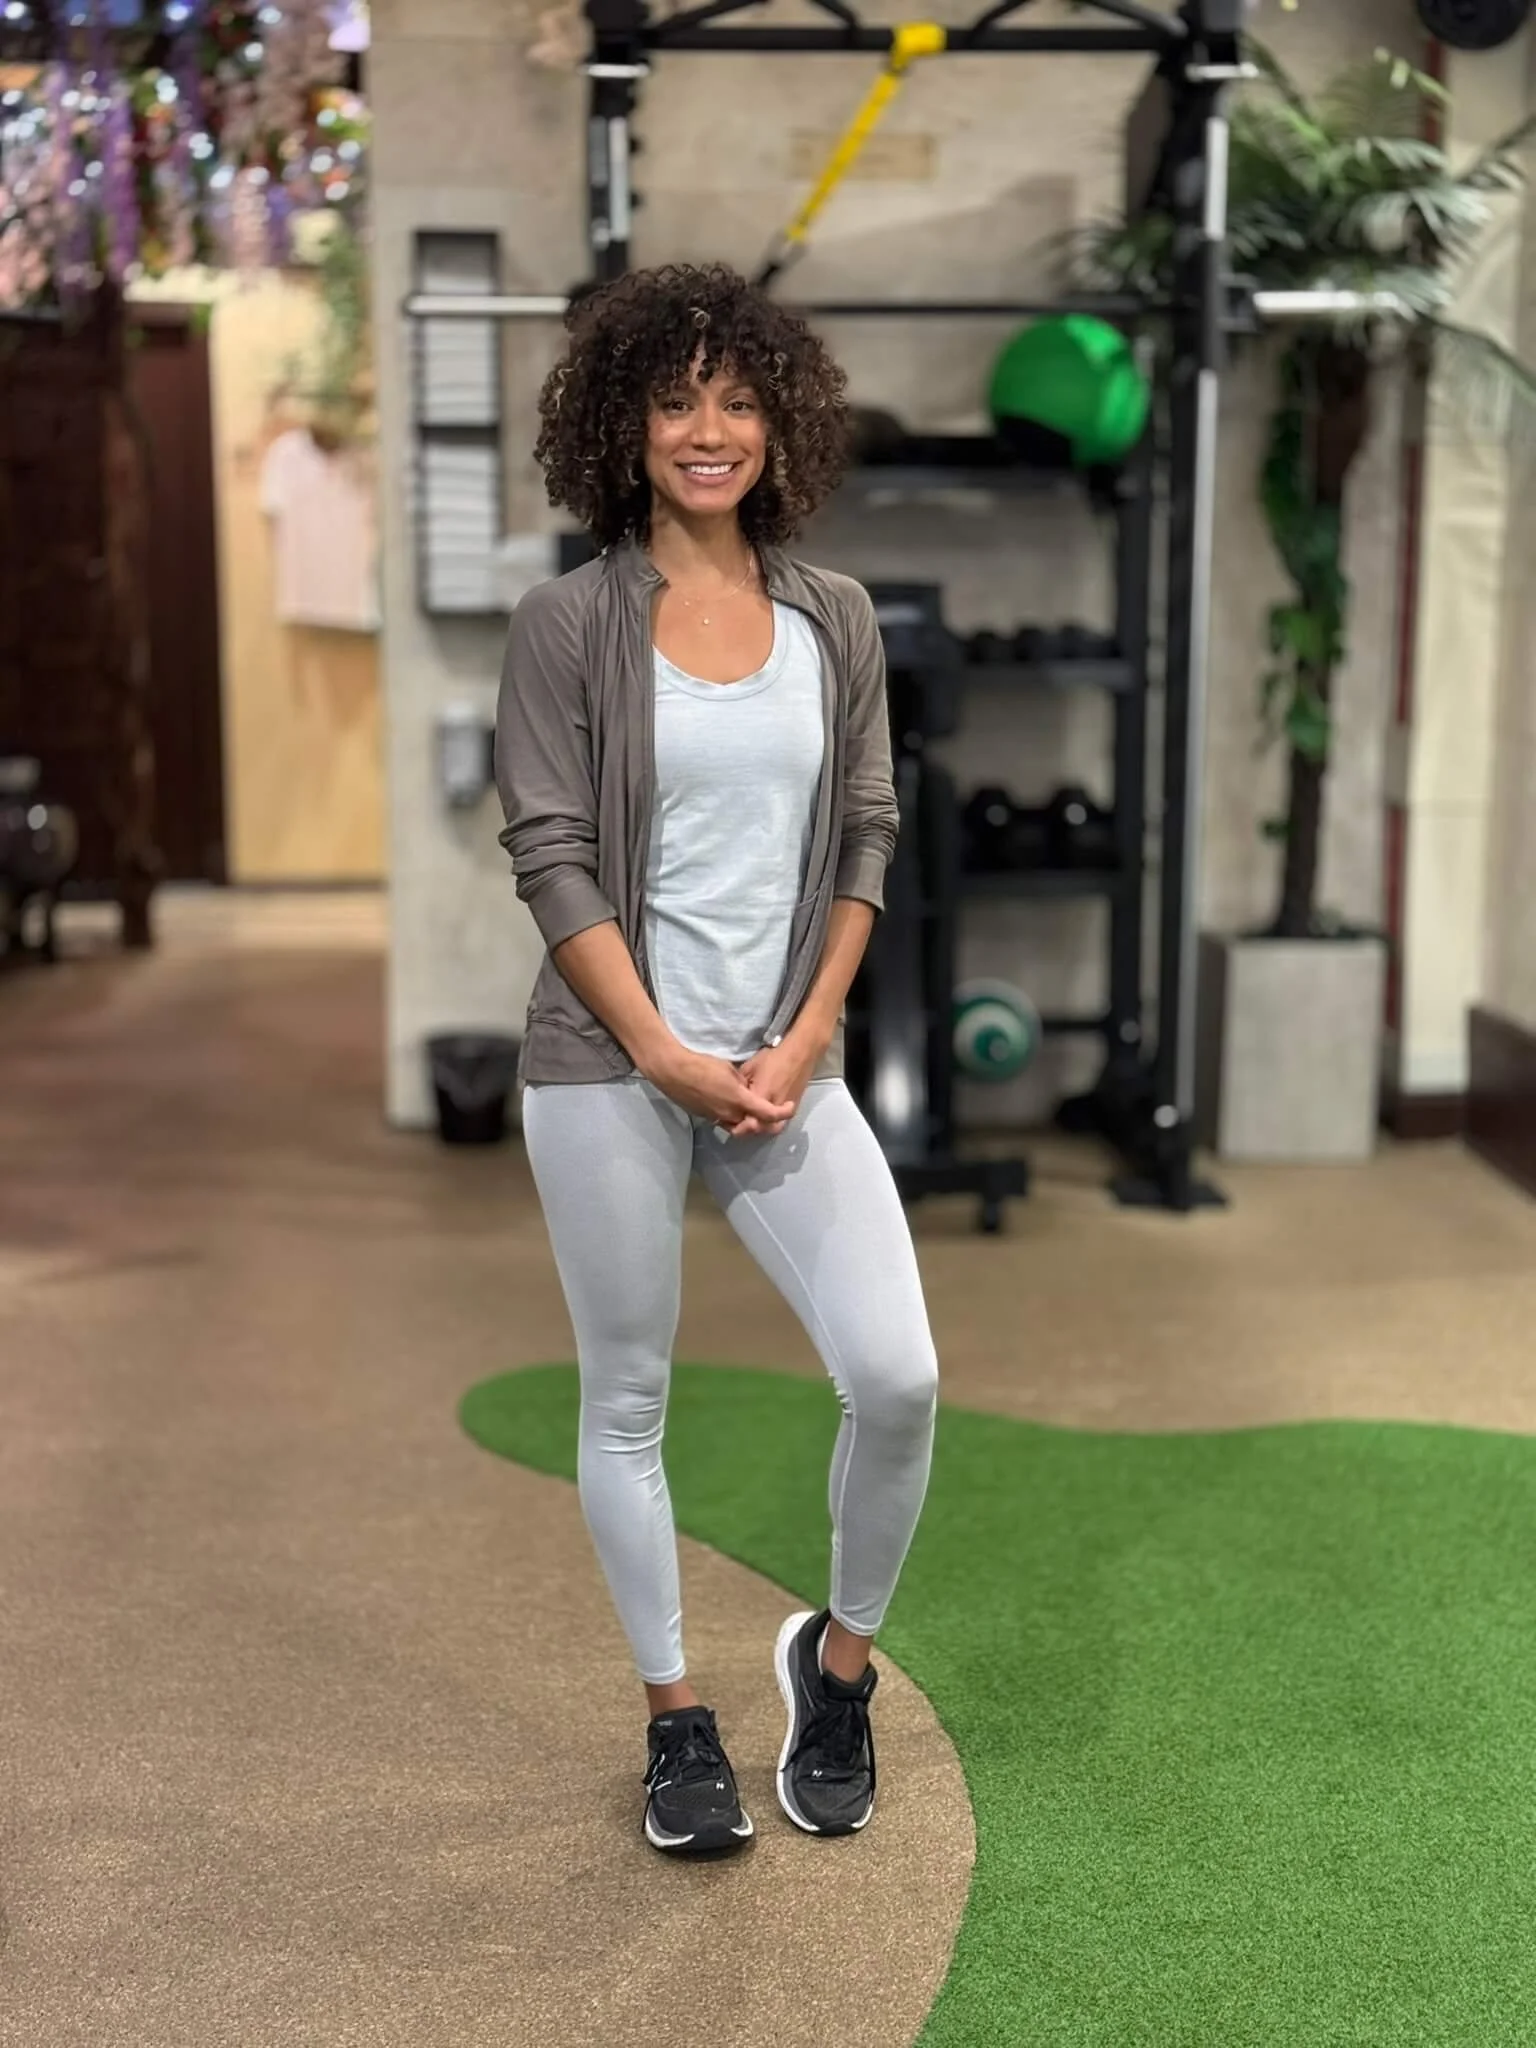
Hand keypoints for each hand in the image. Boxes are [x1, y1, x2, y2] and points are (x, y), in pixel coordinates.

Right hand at [645, 1044, 796, 1136]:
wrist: (673, 1072)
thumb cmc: (702, 1065)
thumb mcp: (729, 1070)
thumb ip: (742, 1083)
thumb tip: (747, 1088)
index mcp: (739, 1100)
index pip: (768, 1113)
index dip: (782, 1112)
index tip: (790, 1107)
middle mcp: (729, 1114)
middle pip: (754, 1122)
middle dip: (762, 1117)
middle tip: (769, 1105)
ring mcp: (716, 1118)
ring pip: (738, 1124)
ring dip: (746, 1117)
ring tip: (747, 1103)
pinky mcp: (705, 1117)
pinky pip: (723, 1120)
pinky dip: (731, 1114)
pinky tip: (727, 1101)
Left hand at [726, 1029, 825, 1138]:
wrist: (799, 1054)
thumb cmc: (773, 1057)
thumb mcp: (750, 1067)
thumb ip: (741, 1084)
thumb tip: (734, 1094)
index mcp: (761, 1095)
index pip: (747, 1120)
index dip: (737, 1124)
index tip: (730, 1120)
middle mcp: (774, 1106)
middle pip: (759, 1129)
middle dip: (748, 1129)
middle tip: (739, 1123)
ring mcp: (786, 1109)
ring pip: (772, 1129)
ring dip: (761, 1128)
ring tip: (752, 1121)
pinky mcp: (794, 1107)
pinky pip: (781, 1123)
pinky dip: (772, 1124)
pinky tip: (765, 1118)